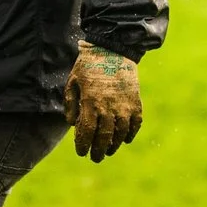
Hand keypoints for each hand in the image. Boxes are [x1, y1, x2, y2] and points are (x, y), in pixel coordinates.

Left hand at [63, 43, 141, 161]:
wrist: (113, 48)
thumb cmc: (88, 66)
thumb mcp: (72, 82)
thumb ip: (71, 104)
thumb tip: (72, 124)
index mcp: (90, 102)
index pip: (86, 132)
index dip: (83, 145)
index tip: (81, 152)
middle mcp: (108, 107)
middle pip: (104, 137)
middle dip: (98, 150)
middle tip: (95, 157)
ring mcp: (124, 106)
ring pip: (120, 133)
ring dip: (114, 145)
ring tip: (108, 151)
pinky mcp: (135, 102)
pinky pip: (135, 124)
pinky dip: (130, 134)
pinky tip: (125, 139)